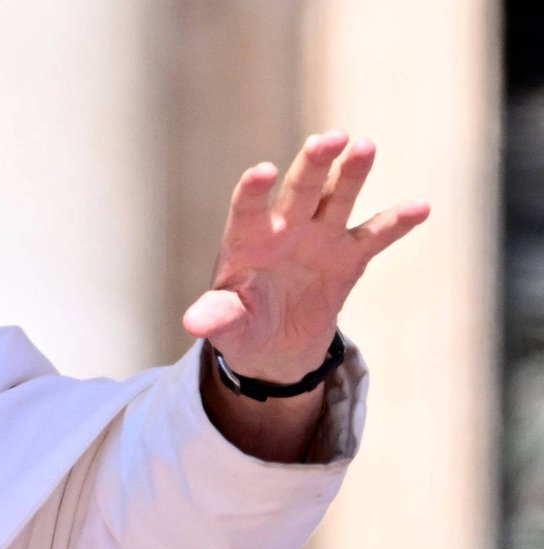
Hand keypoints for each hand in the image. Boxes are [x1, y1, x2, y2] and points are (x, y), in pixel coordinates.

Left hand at [182, 131, 429, 380]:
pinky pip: (375, 235)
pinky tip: (421, 206)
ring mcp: (320, 238)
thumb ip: (217, 317)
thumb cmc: (241, 326)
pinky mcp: (349, 257)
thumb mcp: (227, 326)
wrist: (274, 345)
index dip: (253, 190)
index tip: (263, 172)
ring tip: (365, 146)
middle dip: (314, 164)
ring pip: (337, 198)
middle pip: (300, 190)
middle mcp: (285, 229)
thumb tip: (194, 323)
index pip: (248, 208)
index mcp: (247, 240)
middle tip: (329, 138)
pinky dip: (396, 222)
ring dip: (352, 173)